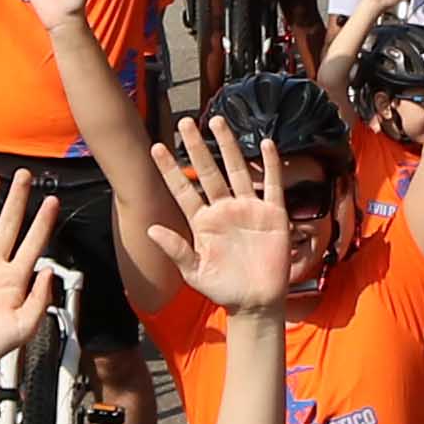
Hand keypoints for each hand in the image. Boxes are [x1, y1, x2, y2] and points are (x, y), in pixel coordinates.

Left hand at [167, 126, 298, 314]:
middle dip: (196, 146)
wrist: (255, 303)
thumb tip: (151, 229)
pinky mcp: (272, 215)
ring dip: (228, 145)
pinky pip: (271, 185)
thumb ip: (176, 249)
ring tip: (217, 120)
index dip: (170, 169)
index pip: (183, 189)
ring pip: (236, 169)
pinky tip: (266, 144)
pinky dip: (269, 165)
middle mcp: (223, 210)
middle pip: (207, 171)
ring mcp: (248, 210)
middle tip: (184, 122)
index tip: (156, 148)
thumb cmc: (223, 289)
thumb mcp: (194, 272)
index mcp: (202, 222)